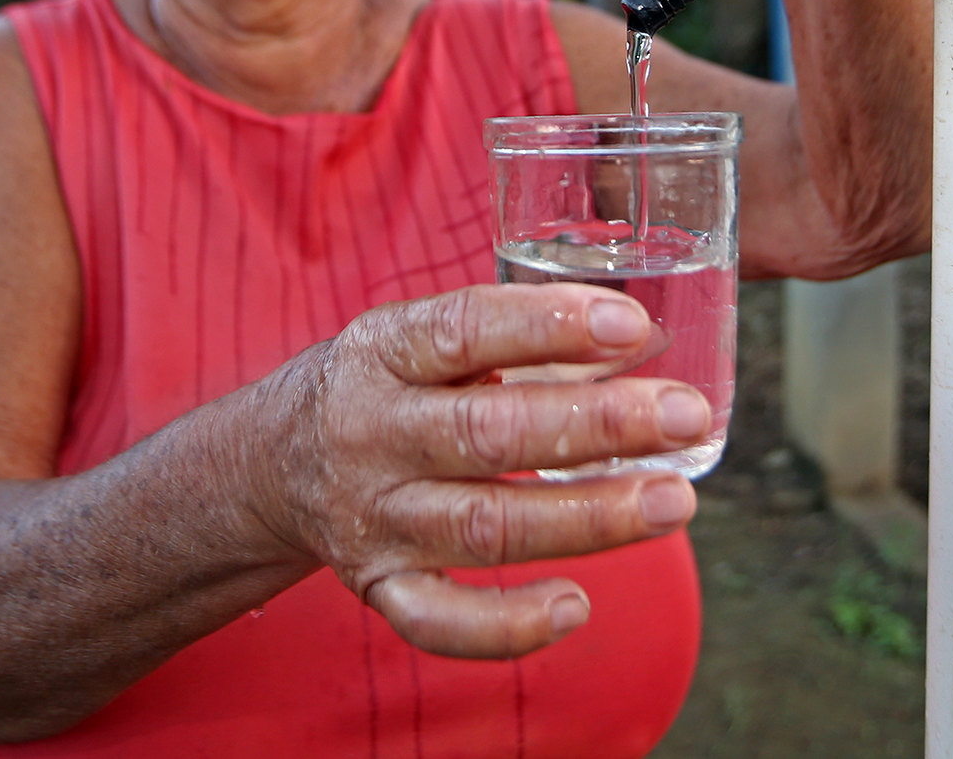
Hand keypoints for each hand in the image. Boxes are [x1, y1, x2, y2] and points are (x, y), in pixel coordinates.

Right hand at [249, 284, 711, 658]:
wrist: (270, 463)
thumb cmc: (387, 386)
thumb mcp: (428, 339)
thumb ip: (526, 339)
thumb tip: (648, 340)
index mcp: (385, 352)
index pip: (466, 331)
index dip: (549, 327)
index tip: (631, 326)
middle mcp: (372, 434)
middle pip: (488, 434)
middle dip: (597, 426)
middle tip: (683, 415)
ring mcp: (373, 517)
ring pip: (483, 528)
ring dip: (587, 518)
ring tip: (672, 502)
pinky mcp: (378, 586)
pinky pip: (439, 622)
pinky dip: (507, 625)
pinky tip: (576, 606)